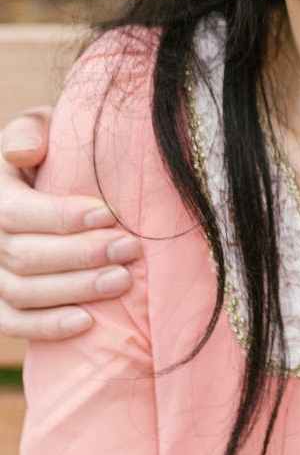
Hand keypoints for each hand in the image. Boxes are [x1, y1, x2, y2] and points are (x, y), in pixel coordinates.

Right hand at [0, 108, 139, 339]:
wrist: (49, 179)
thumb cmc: (52, 150)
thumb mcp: (39, 127)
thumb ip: (30, 131)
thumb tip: (22, 153)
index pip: (15, 213)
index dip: (61, 217)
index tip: (109, 214)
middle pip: (25, 256)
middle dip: (82, 254)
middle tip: (131, 249)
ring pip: (24, 292)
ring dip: (76, 289)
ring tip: (123, 279)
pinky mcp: (0, 303)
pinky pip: (13, 322)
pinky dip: (48, 326)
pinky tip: (87, 321)